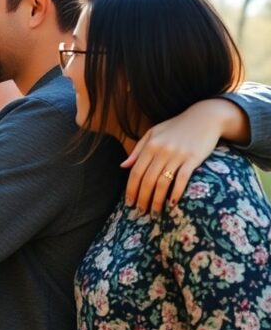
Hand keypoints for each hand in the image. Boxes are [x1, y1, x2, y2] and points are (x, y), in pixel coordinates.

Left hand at [123, 99, 227, 213]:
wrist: (205, 117)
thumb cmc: (177, 126)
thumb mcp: (153, 133)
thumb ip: (138, 150)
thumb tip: (123, 166)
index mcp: (150, 145)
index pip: (136, 172)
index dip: (131, 189)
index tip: (129, 203)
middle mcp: (161, 151)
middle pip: (148, 180)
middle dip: (142, 199)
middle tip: (140, 212)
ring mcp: (177, 155)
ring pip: (162, 182)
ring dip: (157, 200)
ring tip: (155, 213)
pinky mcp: (193, 158)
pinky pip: (182, 179)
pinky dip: (176, 192)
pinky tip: (172, 204)